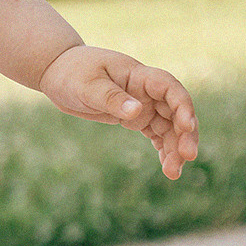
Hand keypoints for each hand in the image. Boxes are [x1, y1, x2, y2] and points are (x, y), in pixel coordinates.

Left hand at [37, 45, 199, 180]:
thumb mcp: (87, 85)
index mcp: (138, 75)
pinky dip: (163, 149)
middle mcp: (146, 90)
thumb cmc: (72, 72)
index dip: (183, 106)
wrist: (58, 72)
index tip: (188, 126)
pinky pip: (156, 134)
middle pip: (175, 111)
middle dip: (185, 134)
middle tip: (187, 157)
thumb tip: (137, 111)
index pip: (169, 88)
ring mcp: (143, 104)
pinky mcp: (135, 118)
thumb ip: (111, 98)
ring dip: (174, 147)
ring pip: (169, 126)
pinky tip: (169, 167)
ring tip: (173, 173)